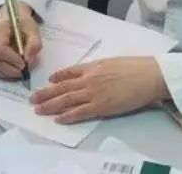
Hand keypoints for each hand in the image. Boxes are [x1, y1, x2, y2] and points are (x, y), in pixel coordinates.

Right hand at [0, 3, 41, 78]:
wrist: (12, 19)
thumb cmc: (21, 23)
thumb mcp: (33, 29)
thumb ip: (34, 44)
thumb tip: (28, 60)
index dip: (10, 59)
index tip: (23, 64)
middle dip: (10, 68)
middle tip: (24, 70)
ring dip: (7, 72)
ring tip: (20, 71)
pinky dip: (3, 71)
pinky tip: (13, 70)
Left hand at [30, 56, 169, 123]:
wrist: (148, 75)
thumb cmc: (135, 67)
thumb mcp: (113, 61)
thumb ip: (99, 67)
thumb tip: (90, 71)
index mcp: (94, 66)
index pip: (70, 72)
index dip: (58, 77)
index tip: (48, 80)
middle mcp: (90, 79)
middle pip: (63, 87)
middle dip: (46, 93)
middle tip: (32, 98)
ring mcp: (94, 93)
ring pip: (66, 100)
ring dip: (51, 105)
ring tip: (38, 109)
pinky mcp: (101, 106)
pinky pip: (80, 112)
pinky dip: (68, 116)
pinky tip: (58, 119)